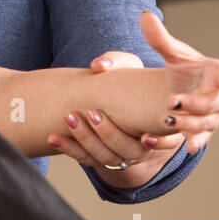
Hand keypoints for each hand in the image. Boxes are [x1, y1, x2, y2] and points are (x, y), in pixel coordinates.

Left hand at [51, 49, 183, 170]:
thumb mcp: (129, 66)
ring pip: (104, 157)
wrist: (113, 96)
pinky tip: (53, 138)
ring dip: (85, 140)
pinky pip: (84, 158)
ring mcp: (118, 153)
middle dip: (110, 134)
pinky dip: (68, 148)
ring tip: (70, 118)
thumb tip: (99, 65)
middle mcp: (140, 146)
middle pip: (128, 151)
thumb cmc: (128, 79)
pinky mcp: (98, 155)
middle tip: (93, 113)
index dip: (159, 143)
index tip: (144, 137)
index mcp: (158, 127)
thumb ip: (117, 61)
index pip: (166, 142)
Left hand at [142, 10, 218, 153]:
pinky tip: (186, 146)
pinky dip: (195, 142)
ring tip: (166, 120)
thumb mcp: (171, 53)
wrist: (178, 91)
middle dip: (196, 104)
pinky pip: (201, 139)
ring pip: (207, 123)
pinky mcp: (202, 131)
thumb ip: (160, 37)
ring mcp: (212, 116)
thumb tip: (145, 15)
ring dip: (188, 123)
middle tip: (172, 103)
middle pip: (216, 103)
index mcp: (217, 74)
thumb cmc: (181, 70)